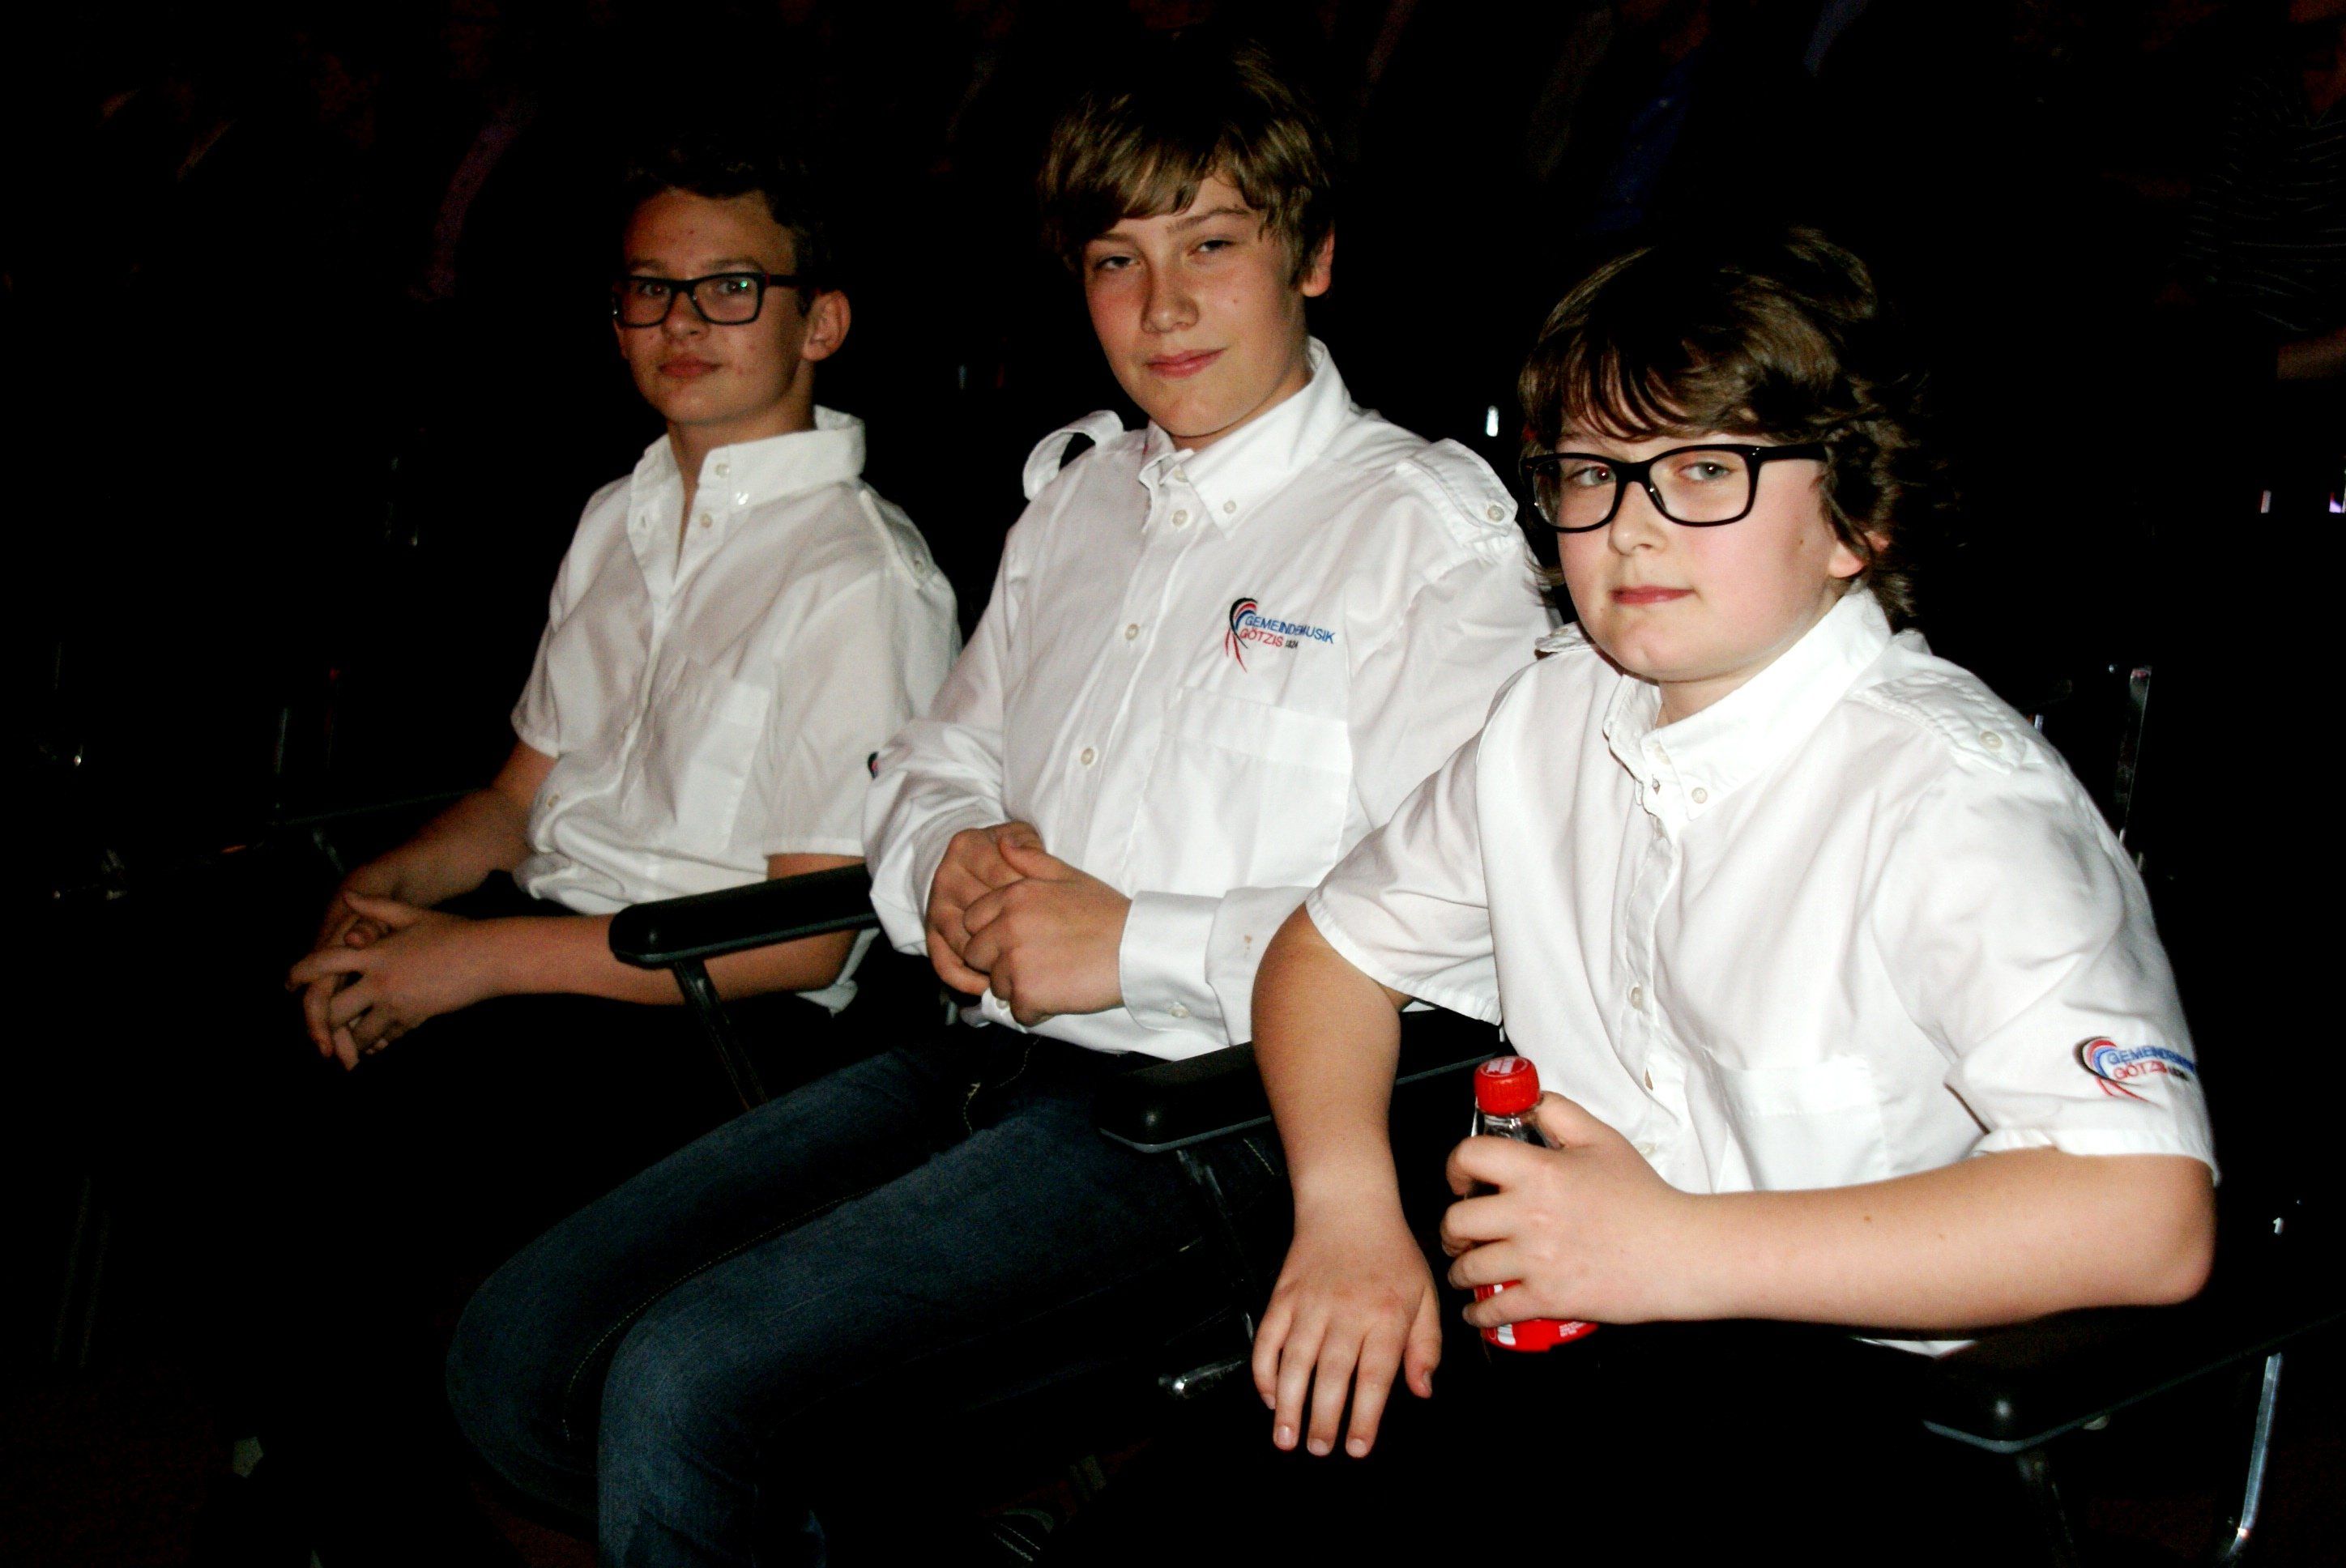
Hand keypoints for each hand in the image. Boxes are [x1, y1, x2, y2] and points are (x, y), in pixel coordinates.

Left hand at [284, 895, 506, 1067]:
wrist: (489, 957)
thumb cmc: (453, 931)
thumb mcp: (413, 915)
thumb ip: (377, 908)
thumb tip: (348, 898)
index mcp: (375, 953)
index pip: (324, 963)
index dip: (300, 972)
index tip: (288, 983)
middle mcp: (380, 981)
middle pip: (332, 1009)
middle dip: (320, 1021)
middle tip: (315, 1026)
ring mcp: (396, 1003)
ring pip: (357, 1032)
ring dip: (349, 1038)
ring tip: (344, 1043)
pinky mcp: (414, 1019)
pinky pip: (386, 1038)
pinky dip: (378, 1042)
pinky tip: (376, 1044)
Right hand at [924, 822, 1042, 993]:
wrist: (973, 866)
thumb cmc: (1011, 856)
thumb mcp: (1025, 840)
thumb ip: (1030, 848)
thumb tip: (1021, 852)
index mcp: (968, 846)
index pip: (1003, 879)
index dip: (1031, 902)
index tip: (1052, 917)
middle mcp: (947, 875)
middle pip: (985, 914)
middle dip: (1016, 936)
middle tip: (1044, 952)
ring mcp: (937, 906)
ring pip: (965, 943)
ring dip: (992, 963)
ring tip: (1023, 973)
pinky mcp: (931, 934)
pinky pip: (946, 964)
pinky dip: (968, 981)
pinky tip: (991, 986)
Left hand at [956, 835, 1128, 1025]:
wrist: (1137, 949)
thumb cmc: (1106, 912)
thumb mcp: (1068, 875)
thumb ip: (1029, 860)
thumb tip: (1001, 841)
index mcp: (1013, 897)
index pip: (971, 921)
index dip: (990, 933)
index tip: (1018, 939)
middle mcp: (1007, 927)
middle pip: (976, 955)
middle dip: (998, 962)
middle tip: (1036, 961)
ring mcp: (1015, 962)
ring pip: (996, 985)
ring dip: (1019, 987)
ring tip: (1053, 976)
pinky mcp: (1028, 993)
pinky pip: (1018, 1010)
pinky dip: (1037, 1009)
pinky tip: (1061, 993)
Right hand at [1251, 1198, 1441, 1458]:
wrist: (1349, 1204)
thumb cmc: (1392, 1253)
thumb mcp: (1425, 1294)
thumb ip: (1426, 1345)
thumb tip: (1421, 1390)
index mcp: (1386, 1315)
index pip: (1375, 1375)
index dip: (1365, 1415)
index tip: (1356, 1447)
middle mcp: (1346, 1311)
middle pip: (1332, 1374)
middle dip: (1323, 1418)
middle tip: (1317, 1450)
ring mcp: (1310, 1303)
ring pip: (1294, 1360)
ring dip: (1287, 1402)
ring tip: (1285, 1437)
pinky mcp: (1283, 1295)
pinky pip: (1268, 1337)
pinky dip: (1263, 1368)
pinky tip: (1268, 1395)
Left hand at [1441, 1092, 1700, 1326]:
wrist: (1679, 1251)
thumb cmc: (1644, 1197)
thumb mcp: (1602, 1139)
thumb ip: (1559, 1113)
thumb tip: (1528, 1101)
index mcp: (1539, 1171)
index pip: (1469, 1157)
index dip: (1455, 1168)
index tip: (1460, 1180)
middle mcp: (1529, 1214)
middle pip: (1457, 1220)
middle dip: (1451, 1229)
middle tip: (1458, 1233)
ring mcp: (1536, 1260)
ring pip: (1469, 1268)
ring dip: (1459, 1271)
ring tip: (1464, 1270)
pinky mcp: (1548, 1298)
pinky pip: (1495, 1309)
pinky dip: (1479, 1313)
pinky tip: (1478, 1310)